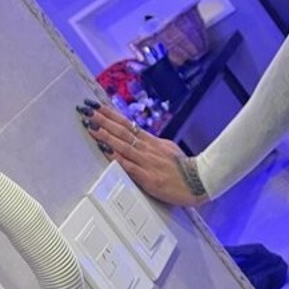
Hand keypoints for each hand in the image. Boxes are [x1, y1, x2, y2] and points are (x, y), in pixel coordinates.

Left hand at [79, 101, 206, 207]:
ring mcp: (148, 163)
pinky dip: (117, 158)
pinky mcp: (149, 178)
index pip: (127, 124)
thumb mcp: (168, 150)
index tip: (97, 106)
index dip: (111, 115)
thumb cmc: (184, 168)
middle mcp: (148, 149)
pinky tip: (106, 153)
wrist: (200, 181)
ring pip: (123, 146)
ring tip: (91, 126)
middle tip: (87, 110)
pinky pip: (129, 167)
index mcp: (152, 142)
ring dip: (105, 136)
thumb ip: (152, 145)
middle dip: (103, 120)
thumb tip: (138, 139)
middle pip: (122, 131)